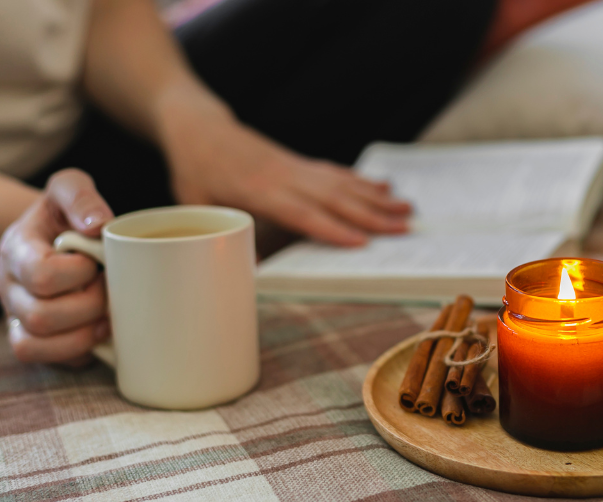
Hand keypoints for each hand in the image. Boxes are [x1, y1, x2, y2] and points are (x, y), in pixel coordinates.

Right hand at [0, 169, 114, 364]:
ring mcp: (16, 315)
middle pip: (39, 316)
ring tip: (108, 316)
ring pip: (34, 344)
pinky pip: (43, 360)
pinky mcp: (33, 339)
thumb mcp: (70, 188)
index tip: (99, 262)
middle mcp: (9, 286)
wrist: (52, 234)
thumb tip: (98, 224)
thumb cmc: (66, 214)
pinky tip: (99, 333)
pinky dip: (76, 351)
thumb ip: (80, 196)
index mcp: (17, 249)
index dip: (79, 274)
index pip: (41, 274)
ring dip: (82, 335)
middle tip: (110, 290)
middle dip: (88, 306)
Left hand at [164, 115, 410, 245]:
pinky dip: (363, 181)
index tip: (362, 242)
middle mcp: (285, 177)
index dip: (331, 228)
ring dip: (377, 198)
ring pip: (342, 184)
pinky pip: (336, 173)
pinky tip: (384, 186)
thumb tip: (242, 271)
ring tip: (408, 209)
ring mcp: (296, 167)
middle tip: (404, 229)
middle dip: (371, 215)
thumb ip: (221, 235)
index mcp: (259, 191)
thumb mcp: (196, 205)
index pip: (301, 212)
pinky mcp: (300, 162)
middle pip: (334, 198)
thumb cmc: (194, 171)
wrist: (199, 129)